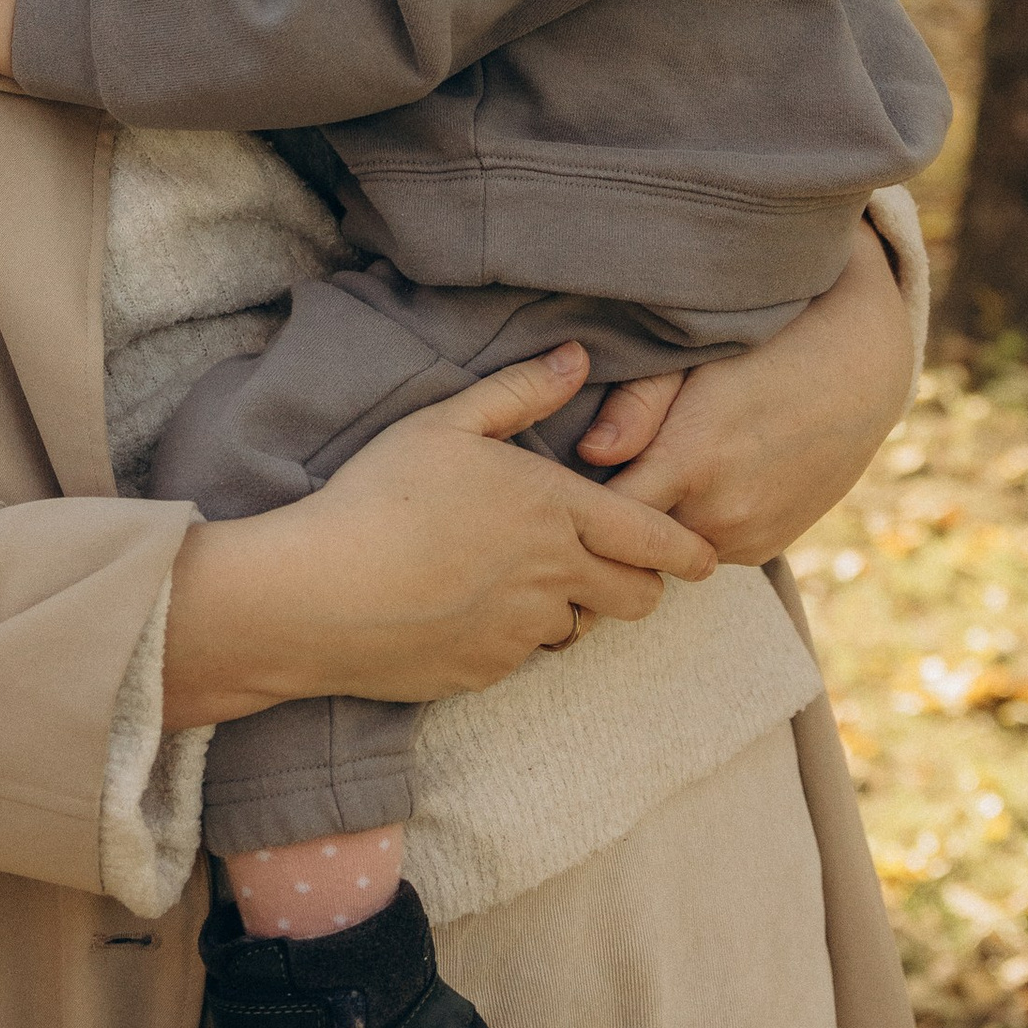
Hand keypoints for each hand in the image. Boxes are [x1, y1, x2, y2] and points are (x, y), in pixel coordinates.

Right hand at [160, 343, 718, 729]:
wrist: (319, 593)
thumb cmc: (379, 494)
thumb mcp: (445, 422)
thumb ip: (519, 390)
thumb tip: (577, 357)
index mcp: (554, 508)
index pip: (653, 538)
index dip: (688, 551)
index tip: (707, 558)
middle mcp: (555, 576)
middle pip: (637, 599)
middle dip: (639, 585)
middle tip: (616, 568)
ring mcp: (524, 631)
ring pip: (579, 629)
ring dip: (569, 609)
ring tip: (520, 581)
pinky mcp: (489, 671)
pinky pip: (523, 655)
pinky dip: (512, 635)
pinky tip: (466, 607)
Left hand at [602, 222, 913, 567]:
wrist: (863, 373)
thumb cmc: (767, 346)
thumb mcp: (696, 358)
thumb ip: (637, 404)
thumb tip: (589, 452)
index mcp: (691, 460)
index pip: (602, 511)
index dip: (572, 497)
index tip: (553, 480)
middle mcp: (720, 512)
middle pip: (630, 534)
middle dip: (607, 513)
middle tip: (585, 481)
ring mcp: (748, 538)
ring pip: (668, 545)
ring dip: (654, 520)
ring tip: (646, 472)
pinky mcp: (766, 549)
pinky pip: (705, 549)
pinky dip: (692, 525)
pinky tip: (696, 482)